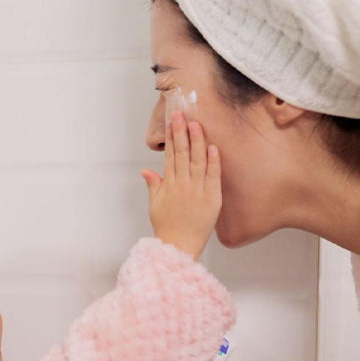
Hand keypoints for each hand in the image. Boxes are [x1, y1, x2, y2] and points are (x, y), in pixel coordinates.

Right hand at [141, 111, 220, 259]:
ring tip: (196, 124)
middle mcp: (181, 184)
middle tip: (180, 114)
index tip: (171, 121)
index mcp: (168, 184)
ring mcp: (196, 190)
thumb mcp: (155, 205)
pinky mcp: (211, 198)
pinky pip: (213, 176)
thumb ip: (153, 185)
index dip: (171, 137)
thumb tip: (146, 171)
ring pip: (197, 161)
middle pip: (182, 153)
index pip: (170, 155)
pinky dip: (213, 162)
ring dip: (197, 141)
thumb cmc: (167, 227)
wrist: (178, 246)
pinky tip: (213, 147)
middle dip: (181, 132)